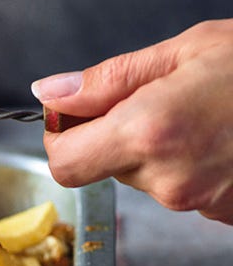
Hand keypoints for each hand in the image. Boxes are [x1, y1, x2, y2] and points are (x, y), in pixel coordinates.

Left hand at [32, 20, 232, 223]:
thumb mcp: (187, 51)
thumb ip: (108, 79)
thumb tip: (50, 93)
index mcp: (150, 132)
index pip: (63, 163)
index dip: (58, 137)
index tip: (70, 112)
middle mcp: (167, 179)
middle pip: (102, 167)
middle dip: (110, 132)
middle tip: (149, 96)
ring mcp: (196, 202)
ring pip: (141, 176)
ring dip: (151, 145)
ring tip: (198, 110)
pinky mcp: (220, 214)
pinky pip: (177, 187)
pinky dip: (182, 162)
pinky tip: (217, 134)